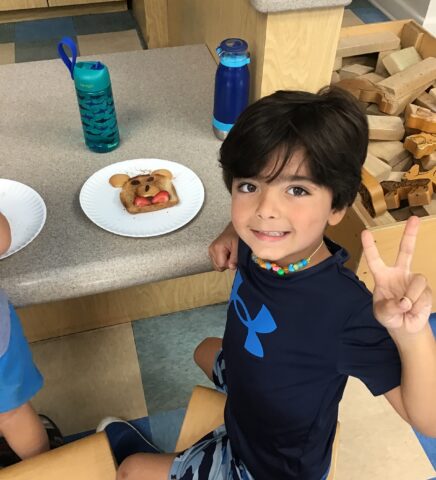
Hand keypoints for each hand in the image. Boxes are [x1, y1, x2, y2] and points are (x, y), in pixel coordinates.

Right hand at [208, 222, 238, 271]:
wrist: (234, 228)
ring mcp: (211, 250)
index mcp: (217, 248)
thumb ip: (235, 258)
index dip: (229, 264)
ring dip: (225, 262)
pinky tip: (227, 253)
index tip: (234, 257)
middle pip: (218, 266)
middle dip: (227, 264)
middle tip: (232, 255)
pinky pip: (217, 262)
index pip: (221, 265)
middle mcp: (211, 249)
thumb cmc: (237, 235)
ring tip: (230, 253)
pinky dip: (223, 260)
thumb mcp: (238, 247)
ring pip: (217, 265)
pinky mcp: (212, 251)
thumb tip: (231, 268)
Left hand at [361, 216, 431, 333]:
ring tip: (406, 308)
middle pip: (406, 251)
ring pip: (417, 281)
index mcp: (383, 276)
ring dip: (411, 298)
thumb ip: (389, 308)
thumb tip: (404, 302)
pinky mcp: (426, 289)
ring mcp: (413, 280)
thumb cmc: (389, 316)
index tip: (365, 232)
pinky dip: (417, 305)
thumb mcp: (382, 314)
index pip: (375, 260)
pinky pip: (424, 294)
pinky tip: (413, 310)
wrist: (405, 328)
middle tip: (414, 218)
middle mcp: (399, 274)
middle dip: (410, 234)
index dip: (370, 247)